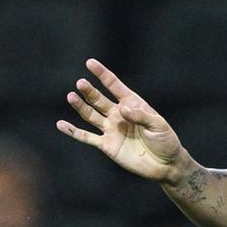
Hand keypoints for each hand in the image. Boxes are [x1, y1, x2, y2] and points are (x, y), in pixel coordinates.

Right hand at [57, 58, 185, 182]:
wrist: (164, 164)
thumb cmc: (165, 140)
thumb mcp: (158, 125)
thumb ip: (140, 116)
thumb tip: (122, 109)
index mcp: (132, 104)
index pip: (114, 85)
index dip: (102, 74)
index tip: (90, 63)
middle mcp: (118, 114)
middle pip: (99, 100)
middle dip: (90, 91)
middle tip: (80, 83)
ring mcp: (111, 129)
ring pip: (90, 115)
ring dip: (80, 106)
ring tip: (71, 96)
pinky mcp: (106, 145)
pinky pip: (86, 137)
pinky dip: (73, 131)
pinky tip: (60, 124)